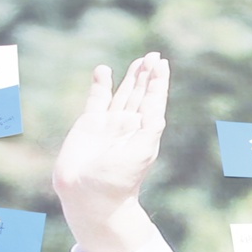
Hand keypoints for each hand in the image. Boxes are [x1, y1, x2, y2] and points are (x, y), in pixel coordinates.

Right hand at [53, 52, 169, 251]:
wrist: (89, 195)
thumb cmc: (118, 179)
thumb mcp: (141, 153)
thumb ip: (150, 128)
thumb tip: (156, 106)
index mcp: (145, 131)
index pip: (154, 101)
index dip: (158, 82)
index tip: (161, 64)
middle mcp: (129, 125)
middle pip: (141, 94)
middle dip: (147, 76)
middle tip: (153, 56)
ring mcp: (109, 123)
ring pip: (122, 94)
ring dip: (131, 77)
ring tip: (139, 60)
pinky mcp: (89, 124)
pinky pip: (97, 99)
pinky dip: (101, 84)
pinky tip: (104, 71)